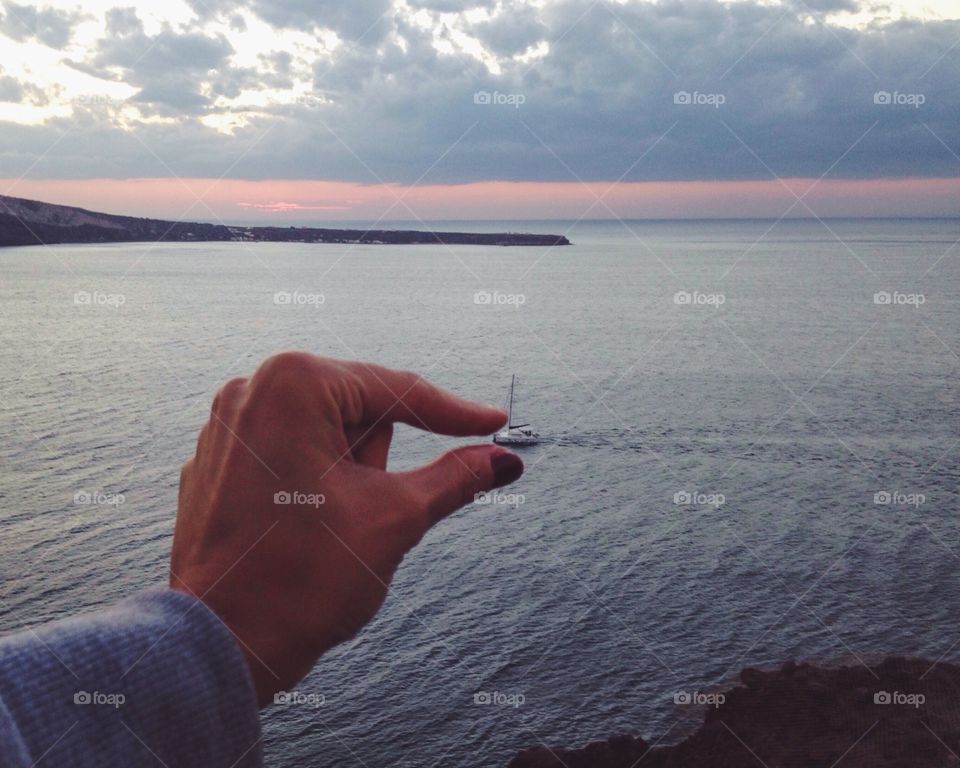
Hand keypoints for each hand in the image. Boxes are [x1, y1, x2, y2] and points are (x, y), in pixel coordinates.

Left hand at [169, 352, 522, 706]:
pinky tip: (304, 532)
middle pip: (357, 414)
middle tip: (367, 511)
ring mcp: (226, 428)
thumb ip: (455, 477)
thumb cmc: (304, 578)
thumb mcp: (396, 517)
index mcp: (294, 383)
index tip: (494, 423)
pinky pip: (287, 459)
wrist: (221, 647)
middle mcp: (251, 390)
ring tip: (329, 529)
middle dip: (378, 462)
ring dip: (348, 476)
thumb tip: (503, 461)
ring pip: (323, 437)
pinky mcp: (216, 465)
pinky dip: (312, 486)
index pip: (396, 392)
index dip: (454, 413)